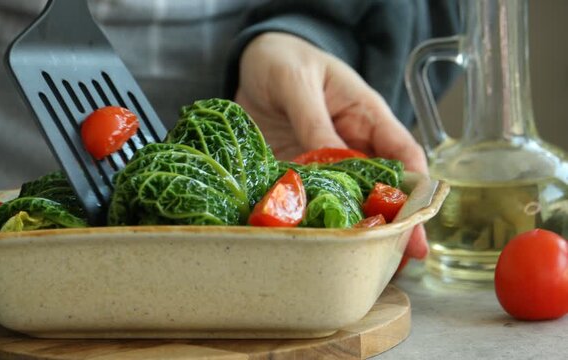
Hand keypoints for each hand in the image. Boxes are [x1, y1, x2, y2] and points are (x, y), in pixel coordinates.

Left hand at [235, 32, 428, 258]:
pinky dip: (315, 222)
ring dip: (356, 229)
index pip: (402, 154)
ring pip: (349, 200)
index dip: (415, 187)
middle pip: (381, 187)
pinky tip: (316, 245)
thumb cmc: (284, 61)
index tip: (417, 218)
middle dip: (393, 222)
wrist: (251, 63)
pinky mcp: (296, 173)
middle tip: (401, 258)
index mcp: (365, 116)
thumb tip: (333, 158)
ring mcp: (324, 163)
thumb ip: (314, 119)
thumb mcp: (298, 83)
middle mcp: (352, 144)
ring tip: (363, 263)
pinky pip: (309, 200)